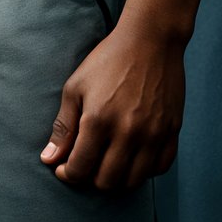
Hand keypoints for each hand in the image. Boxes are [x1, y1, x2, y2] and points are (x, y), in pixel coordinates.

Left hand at [40, 24, 184, 190]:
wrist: (151, 39)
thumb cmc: (109, 59)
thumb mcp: (76, 86)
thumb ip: (63, 126)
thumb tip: (49, 159)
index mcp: (98, 120)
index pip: (80, 168)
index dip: (68, 174)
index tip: (65, 168)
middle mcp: (127, 132)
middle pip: (107, 181)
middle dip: (90, 178)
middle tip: (87, 164)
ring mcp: (153, 133)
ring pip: (134, 181)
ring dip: (117, 179)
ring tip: (108, 163)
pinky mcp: (172, 131)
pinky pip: (160, 168)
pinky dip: (145, 170)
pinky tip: (134, 157)